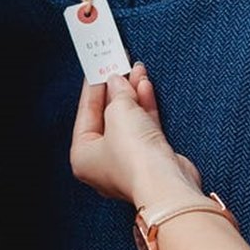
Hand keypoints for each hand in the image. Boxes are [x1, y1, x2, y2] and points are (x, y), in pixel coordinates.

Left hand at [70, 63, 202, 207]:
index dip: (93, 88)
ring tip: (136, 70)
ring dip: (133, 95)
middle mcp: (103, 161)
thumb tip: (117, 82)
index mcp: (83, 156)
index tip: (98, 68)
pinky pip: (144, 127)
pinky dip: (145, 107)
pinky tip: (146, 87)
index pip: (85, 114)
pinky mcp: (151, 158)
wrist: (166, 184)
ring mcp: (128, 160)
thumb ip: (117, 94)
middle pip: (107, 116)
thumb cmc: (134, 158)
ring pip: (128, 120)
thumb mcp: (118, 113)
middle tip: (119, 66)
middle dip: (115, 90)